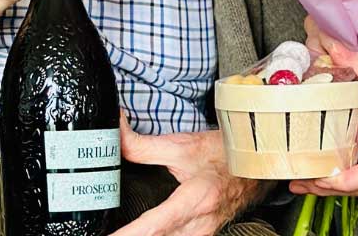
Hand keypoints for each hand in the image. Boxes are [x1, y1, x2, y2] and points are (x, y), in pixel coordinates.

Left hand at [112, 113, 266, 235]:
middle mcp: (199, 225)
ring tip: (118, 232)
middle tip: (102, 233)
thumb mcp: (183, 145)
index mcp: (196, 199)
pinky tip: (137, 233)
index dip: (128, 235)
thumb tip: (115, 132)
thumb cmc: (225, 155)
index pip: (154, 226)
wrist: (255, 168)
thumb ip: (143, 145)